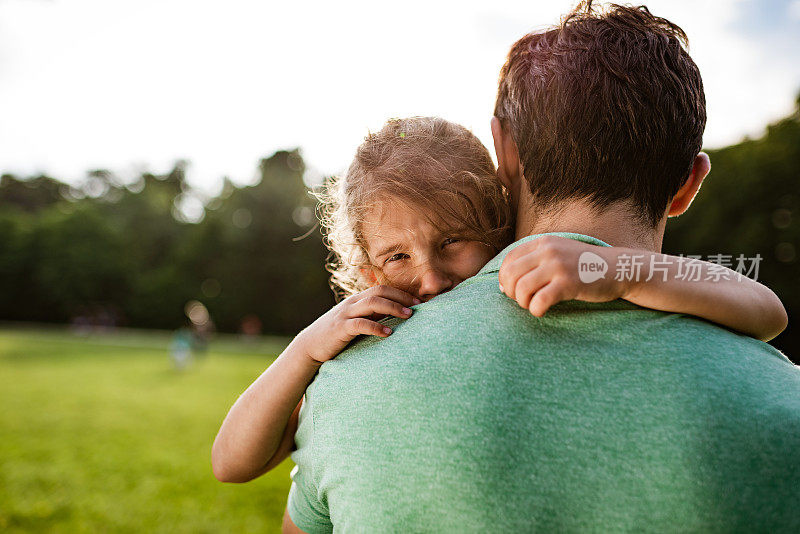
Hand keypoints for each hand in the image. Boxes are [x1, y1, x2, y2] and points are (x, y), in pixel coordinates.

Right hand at [295, 285, 419, 362]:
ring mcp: (345, 314)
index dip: (402, 294)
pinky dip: (376, 327)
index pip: (383, 289)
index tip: (419, 302)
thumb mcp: (357, 322)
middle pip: (380, 292)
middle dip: (401, 298)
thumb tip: (398, 318)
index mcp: (358, 300)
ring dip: (393, 308)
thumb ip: (373, 317)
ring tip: (408, 316)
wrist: (310, 345)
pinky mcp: (340, 328)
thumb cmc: (338, 335)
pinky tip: (388, 334)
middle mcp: (353, 303)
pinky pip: (360, 324)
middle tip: (418, 307)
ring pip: (372, 303)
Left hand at [498, 236, 624, 316]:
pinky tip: (542, 311)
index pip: (508, 260)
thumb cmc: (583, 265)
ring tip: (533, 305)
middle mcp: (548, 251)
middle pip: (510, 275)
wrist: (618, 269)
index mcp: (543, 242)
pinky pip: (539, 301)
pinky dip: (535, 310)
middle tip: (522, 300)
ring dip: (522, 302)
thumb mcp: (558, 253)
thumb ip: (532, 262)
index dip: (504, 279)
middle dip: (510, 292)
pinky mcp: (568, 283)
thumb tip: (502, 285)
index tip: (513, 290)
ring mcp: (558, 266)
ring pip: (521, 288)